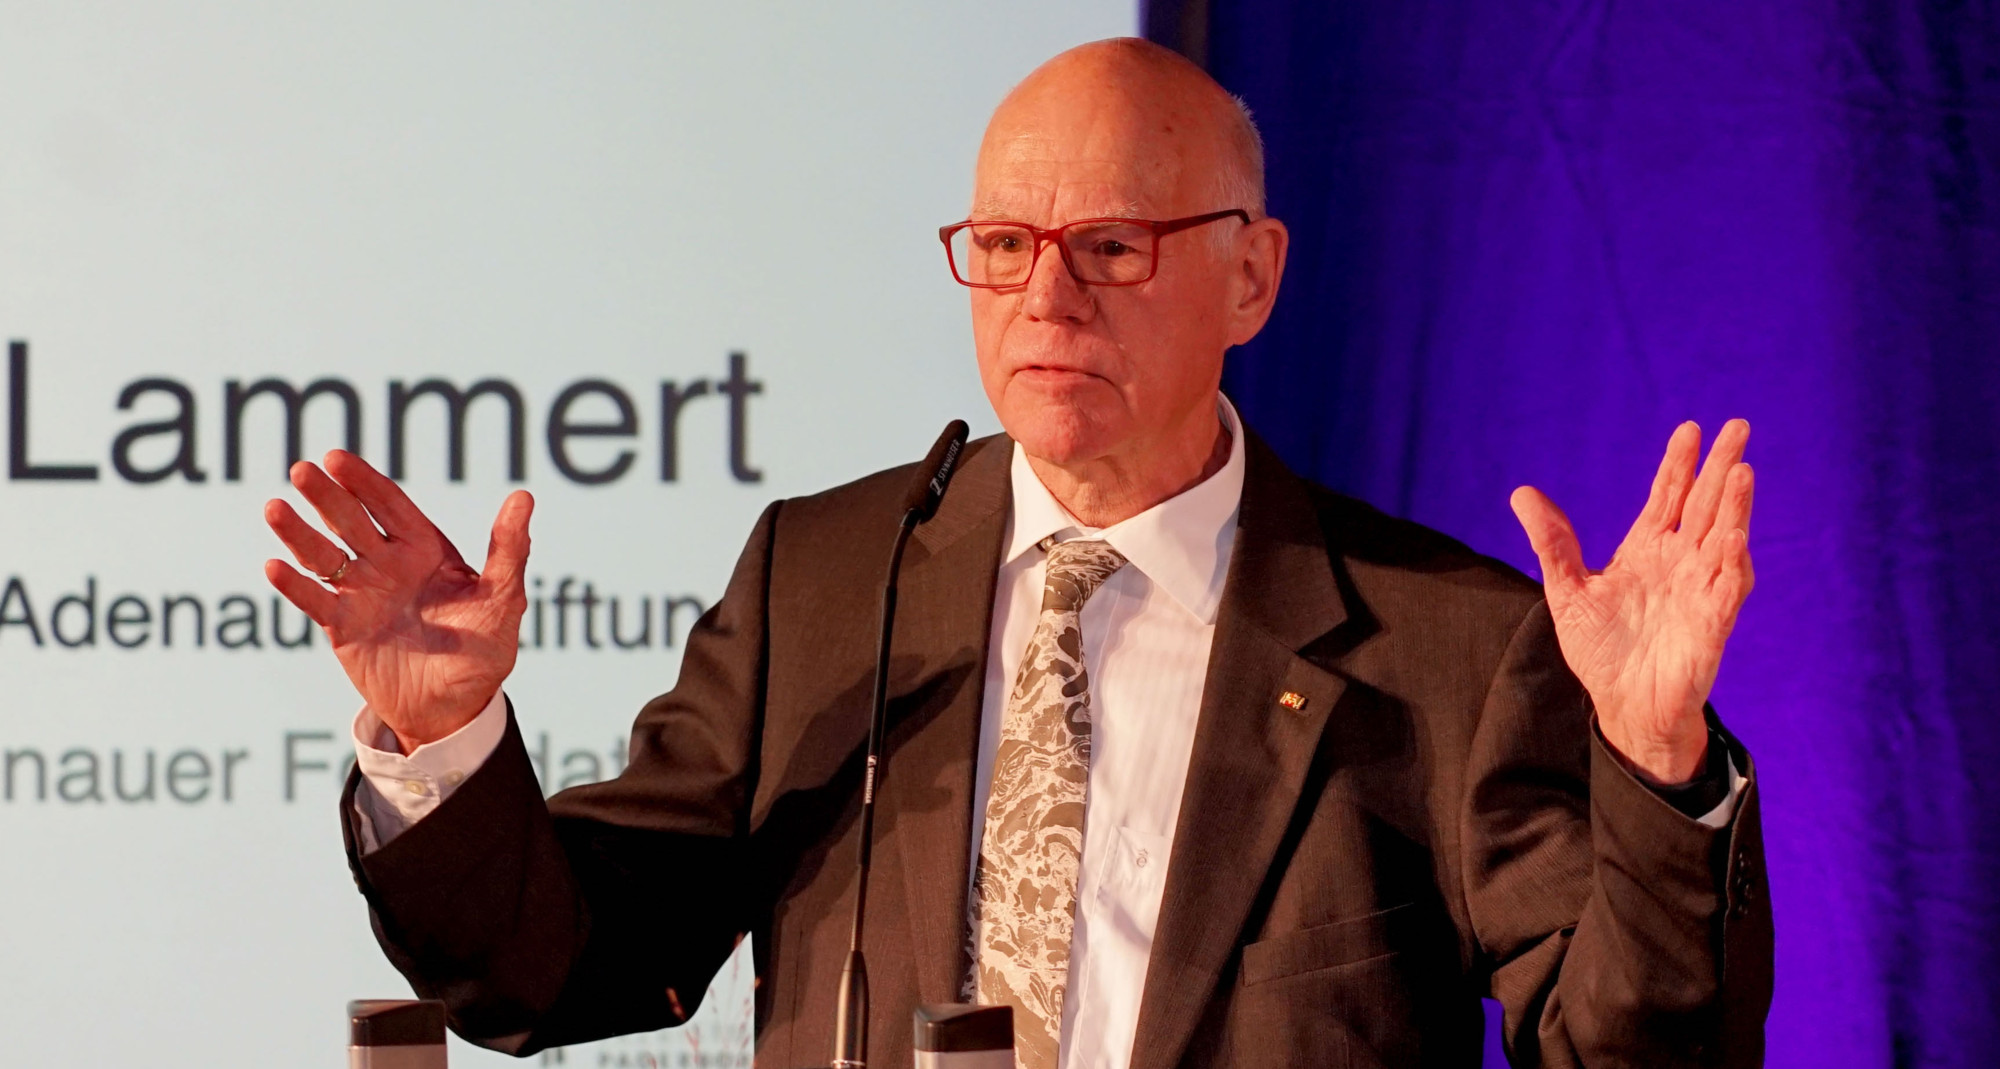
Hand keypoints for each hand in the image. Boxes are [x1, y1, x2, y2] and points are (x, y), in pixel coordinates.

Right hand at [262, 450, 532, 752]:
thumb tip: (524, 497)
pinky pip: (316, 602)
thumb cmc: (484, 651)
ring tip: (275, 508)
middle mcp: (388, 566)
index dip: (364, 481)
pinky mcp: (344, 628)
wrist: (455, 707)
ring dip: (300, 533)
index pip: (390, 505)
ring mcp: (362, 595)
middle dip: (327, 496)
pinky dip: (295, 586)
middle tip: (300, 470)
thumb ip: (509, 551)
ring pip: (326, 556)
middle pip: (352, 522)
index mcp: (425, 550)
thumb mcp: (503, 600)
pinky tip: (274, 565)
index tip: (336, 458)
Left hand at [1509, 420, 1754, 784]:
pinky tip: (1734, 538)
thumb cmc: (1602, 649)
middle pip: (1705, 506)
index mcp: (1647, 551)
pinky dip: (1733, 564)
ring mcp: (1700, 592)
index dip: (1679, 465)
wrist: (1624, 705)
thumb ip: (1552, 543)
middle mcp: (1680, 564)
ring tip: (1742, 472)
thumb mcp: (1567, 591)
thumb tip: (1522, 493)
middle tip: (1738, 426)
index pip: (1668, 498)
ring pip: (1724, 540)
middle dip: (1721, 468)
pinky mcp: (1711, 626)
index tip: (1690, 429)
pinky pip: (1727, 591)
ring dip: (1735, 507)